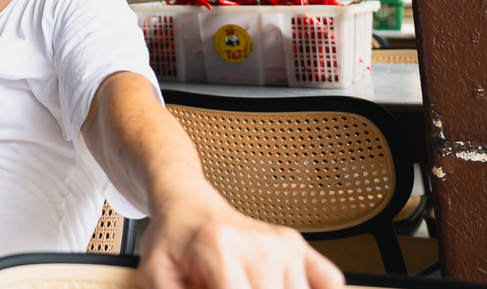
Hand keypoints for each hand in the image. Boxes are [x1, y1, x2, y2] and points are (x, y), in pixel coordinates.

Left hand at [138, 200, 343, 288]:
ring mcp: (283, 245)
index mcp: (219, 250)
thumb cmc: (173, 241)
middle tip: (225, 285)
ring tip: (240, 284)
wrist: (187, 205)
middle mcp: (258, 245)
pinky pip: (329, 282)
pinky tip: (279, 284)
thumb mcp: (157, 276)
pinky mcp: (298, 246)